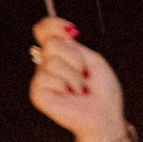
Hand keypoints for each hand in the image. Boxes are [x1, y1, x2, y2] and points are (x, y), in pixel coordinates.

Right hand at [26, 17, 128, 141]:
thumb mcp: (92, 60)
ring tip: (79, 89)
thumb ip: (74, 44)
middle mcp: (46, 64)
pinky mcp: (37, 93)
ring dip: (74, 76)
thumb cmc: (102, 91)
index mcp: (59, 54)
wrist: (105, 115)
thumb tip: (65, 30)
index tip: (72, 31)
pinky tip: (70, 97)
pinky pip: (47, 77)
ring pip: (52, 61)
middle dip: (75, 58)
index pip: (44, 30)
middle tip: (84, 74)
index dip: (53, 26)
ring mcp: (40, 78)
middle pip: (52, 43)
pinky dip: (65, 86)